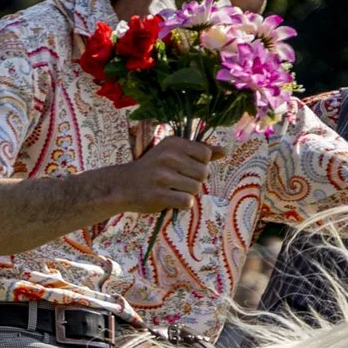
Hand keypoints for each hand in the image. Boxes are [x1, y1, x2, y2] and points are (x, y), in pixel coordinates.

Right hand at [106, 136, 222, 215]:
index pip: (205, 154)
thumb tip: (224, 151)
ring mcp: (162, 176)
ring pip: (196, 189)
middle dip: (194, 181)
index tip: (184, 168)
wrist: (122, 186)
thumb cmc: (152, 169)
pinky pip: (187, 202)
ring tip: (172, 190)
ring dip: (187, 193)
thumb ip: (198, 152)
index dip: (200, 164)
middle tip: (177, 182)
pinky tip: (171, 200)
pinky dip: (182, 204)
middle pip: (203, 173)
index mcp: (173, 143)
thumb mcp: (173, 153)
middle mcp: (168, 156)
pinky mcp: (158, 195)